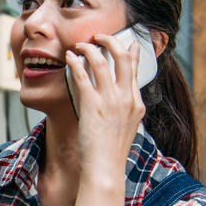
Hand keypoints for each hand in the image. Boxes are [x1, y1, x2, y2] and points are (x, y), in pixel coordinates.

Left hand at [65, 34, 145, 175]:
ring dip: (88, 48)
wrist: (105, 169)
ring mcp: (110, 101)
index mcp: (136, 104)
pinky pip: (82, 75)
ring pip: (101, 61)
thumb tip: (120, 101)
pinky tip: (69, 57)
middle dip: (110, 41)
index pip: (136, 69)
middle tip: (99, 36)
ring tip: (79, 44)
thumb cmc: (110, 153)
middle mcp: (126, 98)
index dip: (132, 52)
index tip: (129, 42)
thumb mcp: (126, 128)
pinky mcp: (92, 105)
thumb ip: (125, 111)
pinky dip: (75, 62)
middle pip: (122, 57)